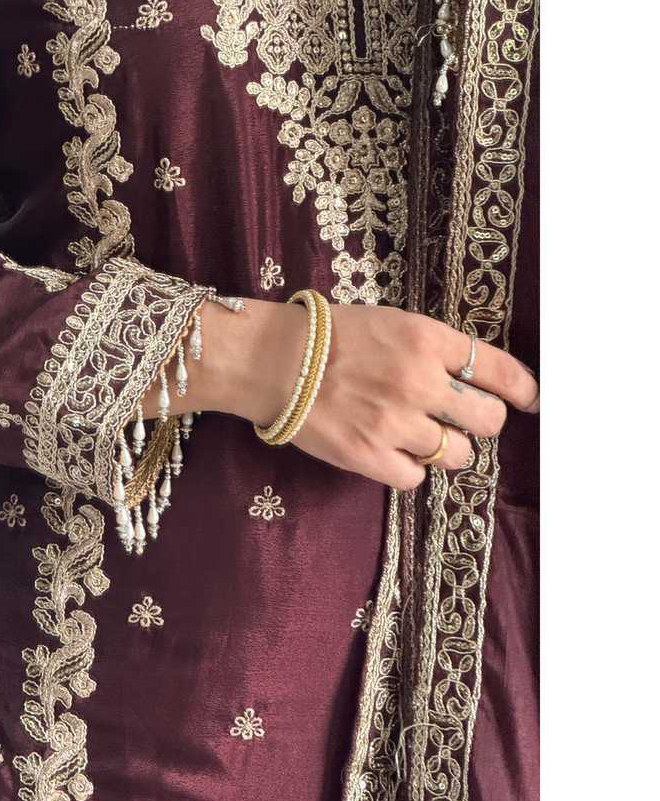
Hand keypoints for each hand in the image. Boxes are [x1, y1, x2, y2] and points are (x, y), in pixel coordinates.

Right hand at [186, 299, 538, 490]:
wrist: (272, 362)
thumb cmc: (328, 337)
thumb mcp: (389, 323)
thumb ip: (431, 348)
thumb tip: (469, 377)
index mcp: (426, 340)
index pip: (498, 369)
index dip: (522, 389)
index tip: (528, 399)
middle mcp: (418, 382)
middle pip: (487, 420)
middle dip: (482, 422)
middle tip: (465, 421)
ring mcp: (395, 423)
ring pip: (457, 454)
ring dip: (448, 448)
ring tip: (424, 438)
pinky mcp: (369, 457)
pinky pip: (415, 477)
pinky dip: (410, 468)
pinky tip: (393, 453)